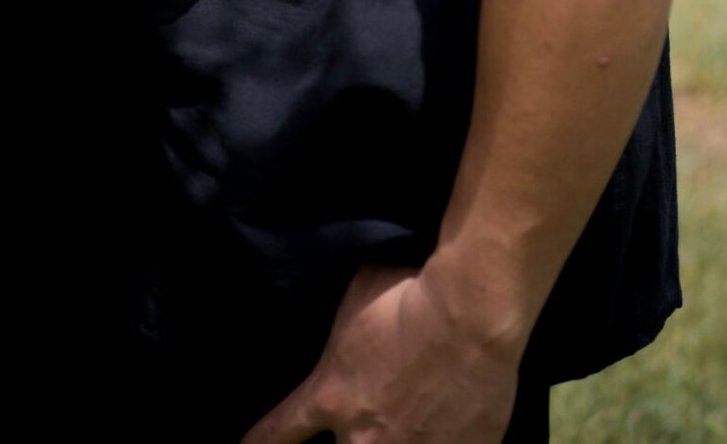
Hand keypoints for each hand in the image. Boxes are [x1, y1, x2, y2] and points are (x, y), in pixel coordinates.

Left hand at [239, 264, 521, 443]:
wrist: (467, 320)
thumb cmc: (408, 298)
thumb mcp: (357, 300)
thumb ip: (345, 331)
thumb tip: (349, 327)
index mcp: (331, 396)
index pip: (279, 433)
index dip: (259, 443)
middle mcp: (363, 439)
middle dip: (344, 442)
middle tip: (352, 432)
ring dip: (386, 443)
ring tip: (404, 428)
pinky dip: (437, 443)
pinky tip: (446, 434)